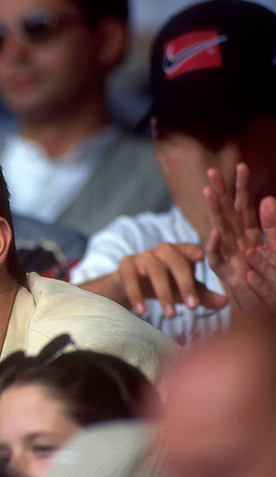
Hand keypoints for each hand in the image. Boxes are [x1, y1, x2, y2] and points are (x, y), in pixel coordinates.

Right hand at [116, 242, 226, 316]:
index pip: (190, 248)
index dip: (195, 250)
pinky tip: (143, 311)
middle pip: (175, 261)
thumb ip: (204, 295)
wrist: (132, 285)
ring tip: (171, 316)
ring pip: (154, 270)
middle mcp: (162, 250)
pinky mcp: (126, 265)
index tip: (202, 258)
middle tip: (193, 307)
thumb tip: (226, 303)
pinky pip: (130, 278)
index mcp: (180, 251)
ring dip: (164, 293)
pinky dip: (136, 294)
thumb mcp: (185, 290)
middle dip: (185, 284)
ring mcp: (143, 256)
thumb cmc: (166, 284)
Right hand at [204, 164, 275, 324]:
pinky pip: (217, 258)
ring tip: (207, 191)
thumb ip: (273, 226)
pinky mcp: (225, 273)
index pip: (245, 206)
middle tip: (211, 171)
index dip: (242, 187)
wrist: (270, 310)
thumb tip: (267, 198)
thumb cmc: (275, 282)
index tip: (241, 166)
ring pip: (219, 229)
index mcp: (252, 234)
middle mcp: (238, 241)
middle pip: (227, 212)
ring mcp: (230, 255)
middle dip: (220, 192)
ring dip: (213, 211)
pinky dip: (216, 245)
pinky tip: (216, 231)